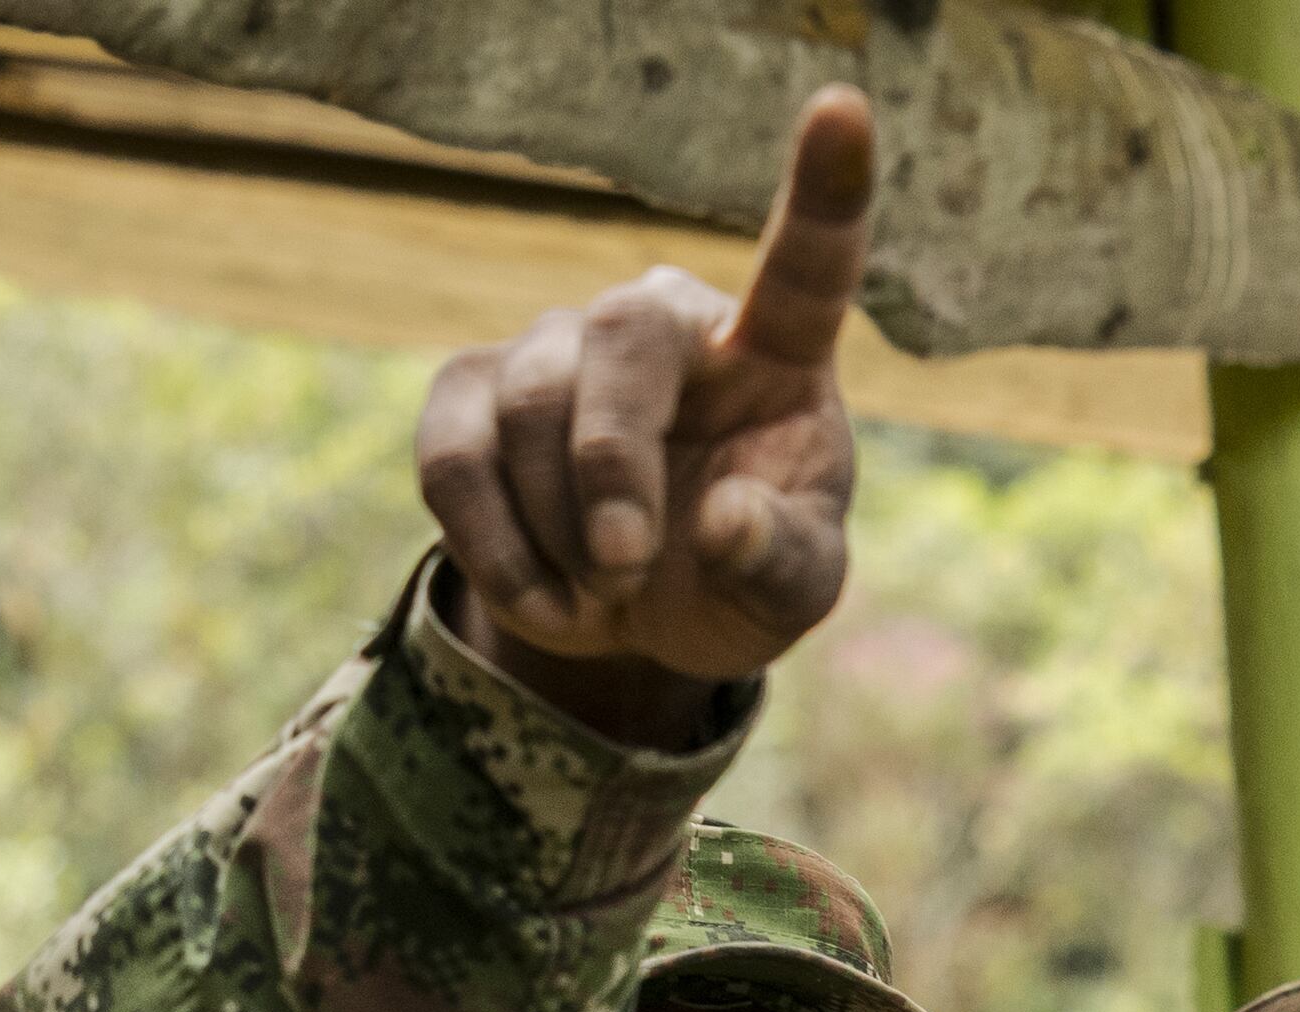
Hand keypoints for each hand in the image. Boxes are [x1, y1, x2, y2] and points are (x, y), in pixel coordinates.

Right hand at [418, 87, 874, 721]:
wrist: (637, 615)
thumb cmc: (736, 576)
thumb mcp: (788, 594)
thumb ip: (780, 560)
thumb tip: (724, 518)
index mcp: (772, 354)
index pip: (806, 265)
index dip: (826, 190)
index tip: (844, 109)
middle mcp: (663, 321)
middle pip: (617, 344)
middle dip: (610, 466)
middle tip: (628, 567)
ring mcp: (558, 344)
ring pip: (529, 413)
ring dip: (563, 532)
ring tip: (605, 594)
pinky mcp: (469, 389)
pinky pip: (455, 460)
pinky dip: (496, 549)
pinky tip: (547, 599)